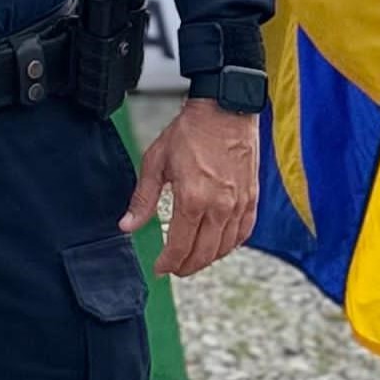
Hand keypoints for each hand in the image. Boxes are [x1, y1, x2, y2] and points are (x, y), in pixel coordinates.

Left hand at [119, 98, 258, 277]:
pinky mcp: (252, 199)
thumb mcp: (156, 161)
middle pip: (203, 253)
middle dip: (186, 266)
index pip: (180, 247)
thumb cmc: (189, 131)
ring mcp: (239, 205)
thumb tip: (127, 226)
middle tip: (174, 268)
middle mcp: (219, 207)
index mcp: (192, 199)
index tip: (159, 268)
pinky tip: (219, 246)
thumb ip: (143, 199)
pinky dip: (230, 246)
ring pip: (224, 248)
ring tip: (192, 260)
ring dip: (207, 259)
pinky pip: (243, 233)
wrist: (225, 110)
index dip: (168, 263)